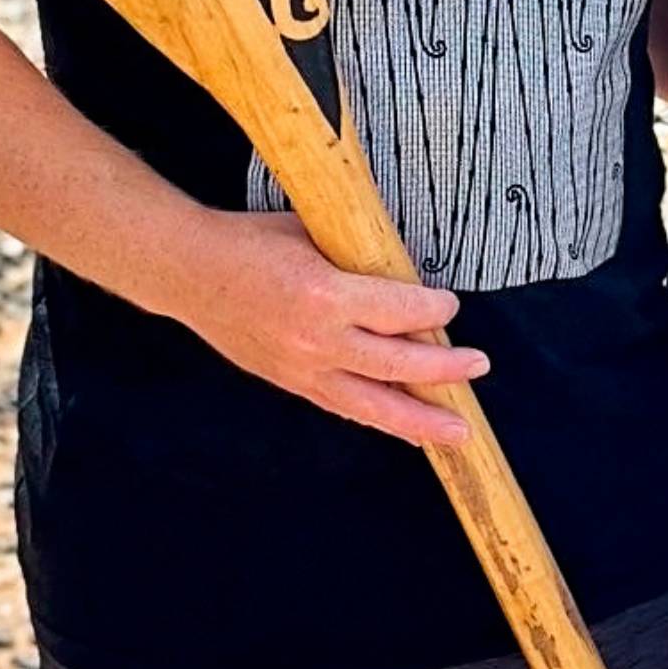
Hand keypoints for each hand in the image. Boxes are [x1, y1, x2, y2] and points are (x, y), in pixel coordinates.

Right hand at [171, 208, 488, 448]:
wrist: (189, 272)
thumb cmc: (251, 242)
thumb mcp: (313, 234)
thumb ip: (358, 260)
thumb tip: (406, 274)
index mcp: (325, 294)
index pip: (398, 311)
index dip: (433, 309)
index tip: (451, 305)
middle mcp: (317, 340)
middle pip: (397, 364)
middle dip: (444, 369)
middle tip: (478, 367)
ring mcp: (302, 368)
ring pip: (373, 404)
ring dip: (420, 420)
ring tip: (458, 434)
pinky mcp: (290, 382)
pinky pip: (343, 407)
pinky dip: (378, 419)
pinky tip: (408, 431)